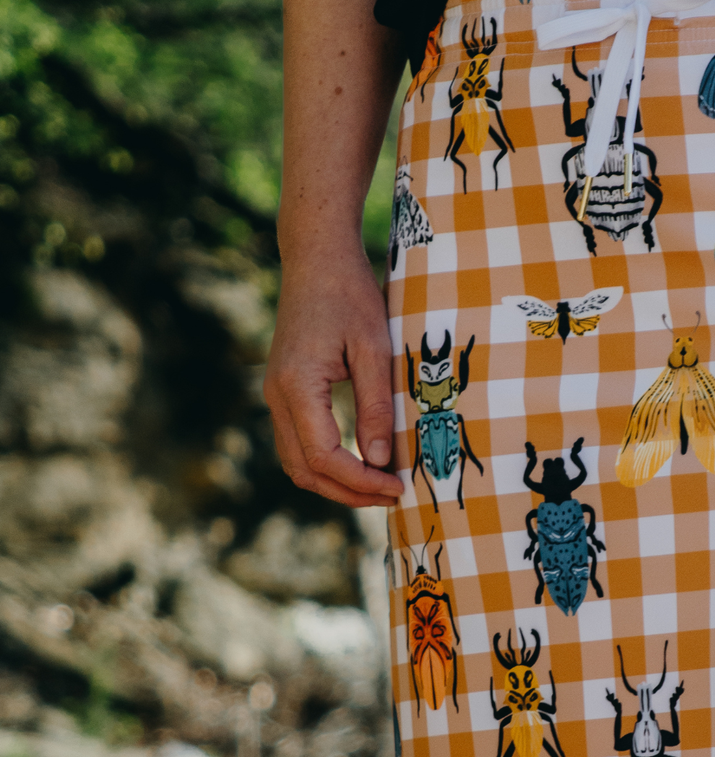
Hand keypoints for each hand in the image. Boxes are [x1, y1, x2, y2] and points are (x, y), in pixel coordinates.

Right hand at [263, 246, 403, 507]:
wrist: (318, 260)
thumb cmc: (351, 297)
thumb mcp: (375, 350)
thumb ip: (376, 406)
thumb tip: (380, 460)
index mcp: (297, 386)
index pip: (325, 456)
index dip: (361, 482)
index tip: (397, 487)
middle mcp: (277, 395)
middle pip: (305, 469)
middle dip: (348, 492)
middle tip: (393, 497)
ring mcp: (276, 394)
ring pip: (296, 461)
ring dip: (335, 483)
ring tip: (379, 487)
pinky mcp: (284, 391)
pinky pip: (298, 443)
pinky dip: (326, 464)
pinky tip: (361, 464)